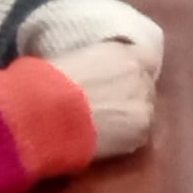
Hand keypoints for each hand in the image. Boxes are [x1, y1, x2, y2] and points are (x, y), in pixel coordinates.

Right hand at [47, 36, 158, 156]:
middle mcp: (140, 75)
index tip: (118, 79)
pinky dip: (124, 138)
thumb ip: (95, 63)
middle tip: (106, 105)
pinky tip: (103, 140)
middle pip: (145, 85)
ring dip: (128, 116)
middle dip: (129, 94)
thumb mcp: (74, 59)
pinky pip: (138, 135)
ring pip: (143, 111)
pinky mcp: (142, 132)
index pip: (146, 56)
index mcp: (123, 52)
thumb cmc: (48, 81)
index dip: (133, 69)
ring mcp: (144, 104)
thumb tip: (95, 73)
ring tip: (102, 126)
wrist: (47, 111)